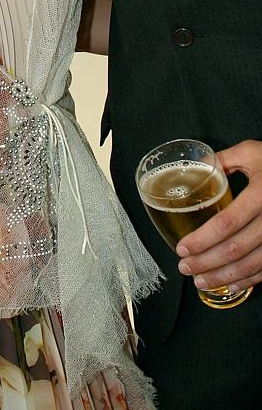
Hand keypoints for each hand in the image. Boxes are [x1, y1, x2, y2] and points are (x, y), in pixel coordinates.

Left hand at [177, 140, 261, 292]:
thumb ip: (223, 160)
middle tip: (185, 268)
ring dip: (224, 276)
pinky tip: (231, 285)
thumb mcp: (252, 153)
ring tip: (200, 281)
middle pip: (236, 249)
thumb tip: (195, 165)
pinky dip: (248, 280)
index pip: (227, 224)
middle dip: (207, 262)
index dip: (203, 240)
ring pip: (251, 264)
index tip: (182, 248)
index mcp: (260, 195)